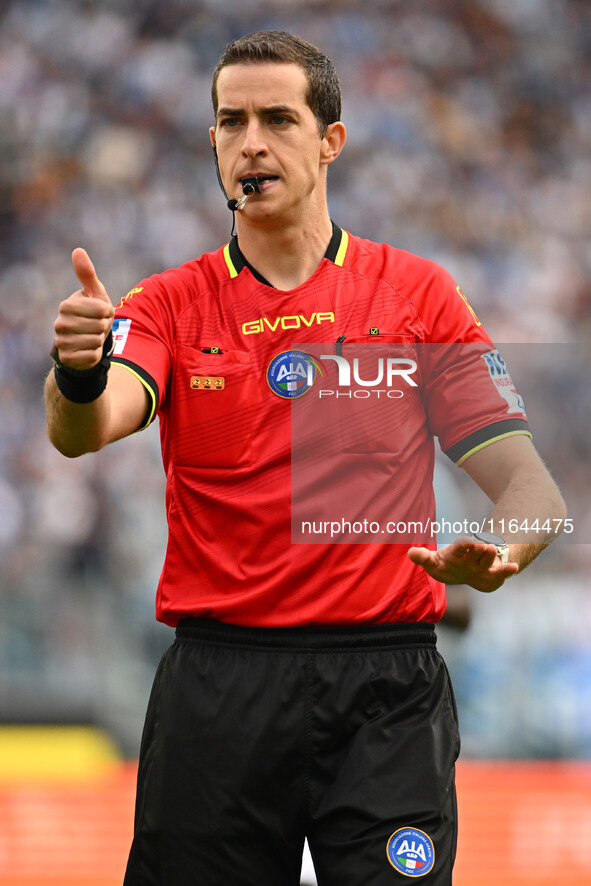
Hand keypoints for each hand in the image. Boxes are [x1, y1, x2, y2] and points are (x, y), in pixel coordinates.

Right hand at [52, 248, 113, 369]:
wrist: (86, 342)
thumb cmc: (93, 314)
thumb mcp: (94, 293)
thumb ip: (87, 274)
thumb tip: (78, 250)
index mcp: (66, 306)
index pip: (100, 309)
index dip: (107, 312)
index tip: (102, 312)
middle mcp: (60, 324)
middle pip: (99, 326)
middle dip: (104, 327)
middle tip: (98, 326)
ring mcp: (61, 342)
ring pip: (96, 342)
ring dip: (100, 341)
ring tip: (94, 337)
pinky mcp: (67, 358)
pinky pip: (91, 357)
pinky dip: (96, 355)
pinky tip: (89, 350)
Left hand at [407, 536, 518, 592]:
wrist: (464, 572)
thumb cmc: (446, 565)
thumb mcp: (433, 563)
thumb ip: (423, 557)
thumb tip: (410, 553)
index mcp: (457, 552)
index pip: (459, 547)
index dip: (463, 544)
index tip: (467, 541)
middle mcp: (471, 556)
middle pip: (476, 552)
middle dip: (479, 550)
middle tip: (483, 546)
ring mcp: (482, 565)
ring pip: (488, 560)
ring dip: (491, 557)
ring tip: (495, 553)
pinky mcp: (490, 575)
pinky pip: (499, 573)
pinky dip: (506, 570)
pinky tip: (514, 568)